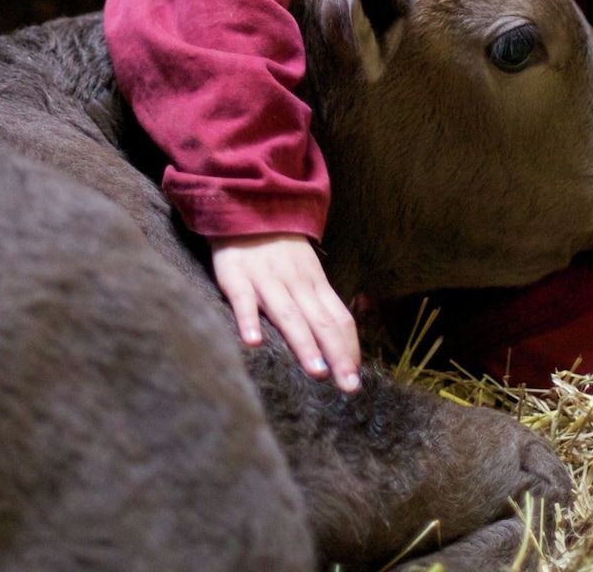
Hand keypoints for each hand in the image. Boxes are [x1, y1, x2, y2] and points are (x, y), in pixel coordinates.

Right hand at [210, 232, 361, 392]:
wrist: (247, 206)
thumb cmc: (280, 250)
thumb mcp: (307, 272)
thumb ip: (320, 304)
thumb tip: (342, 341)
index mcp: (315, 284)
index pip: (340, 319)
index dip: (349, 349)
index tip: (356, 379)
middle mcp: (296, 284)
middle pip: (321, 322)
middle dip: (337, 355)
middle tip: (349, 387)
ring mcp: (266, 279)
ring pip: (289, 314)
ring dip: (304, 343)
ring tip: (317, 371)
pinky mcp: (236, 276)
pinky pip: (244, 299)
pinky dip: (249, 319)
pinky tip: (253, 343)